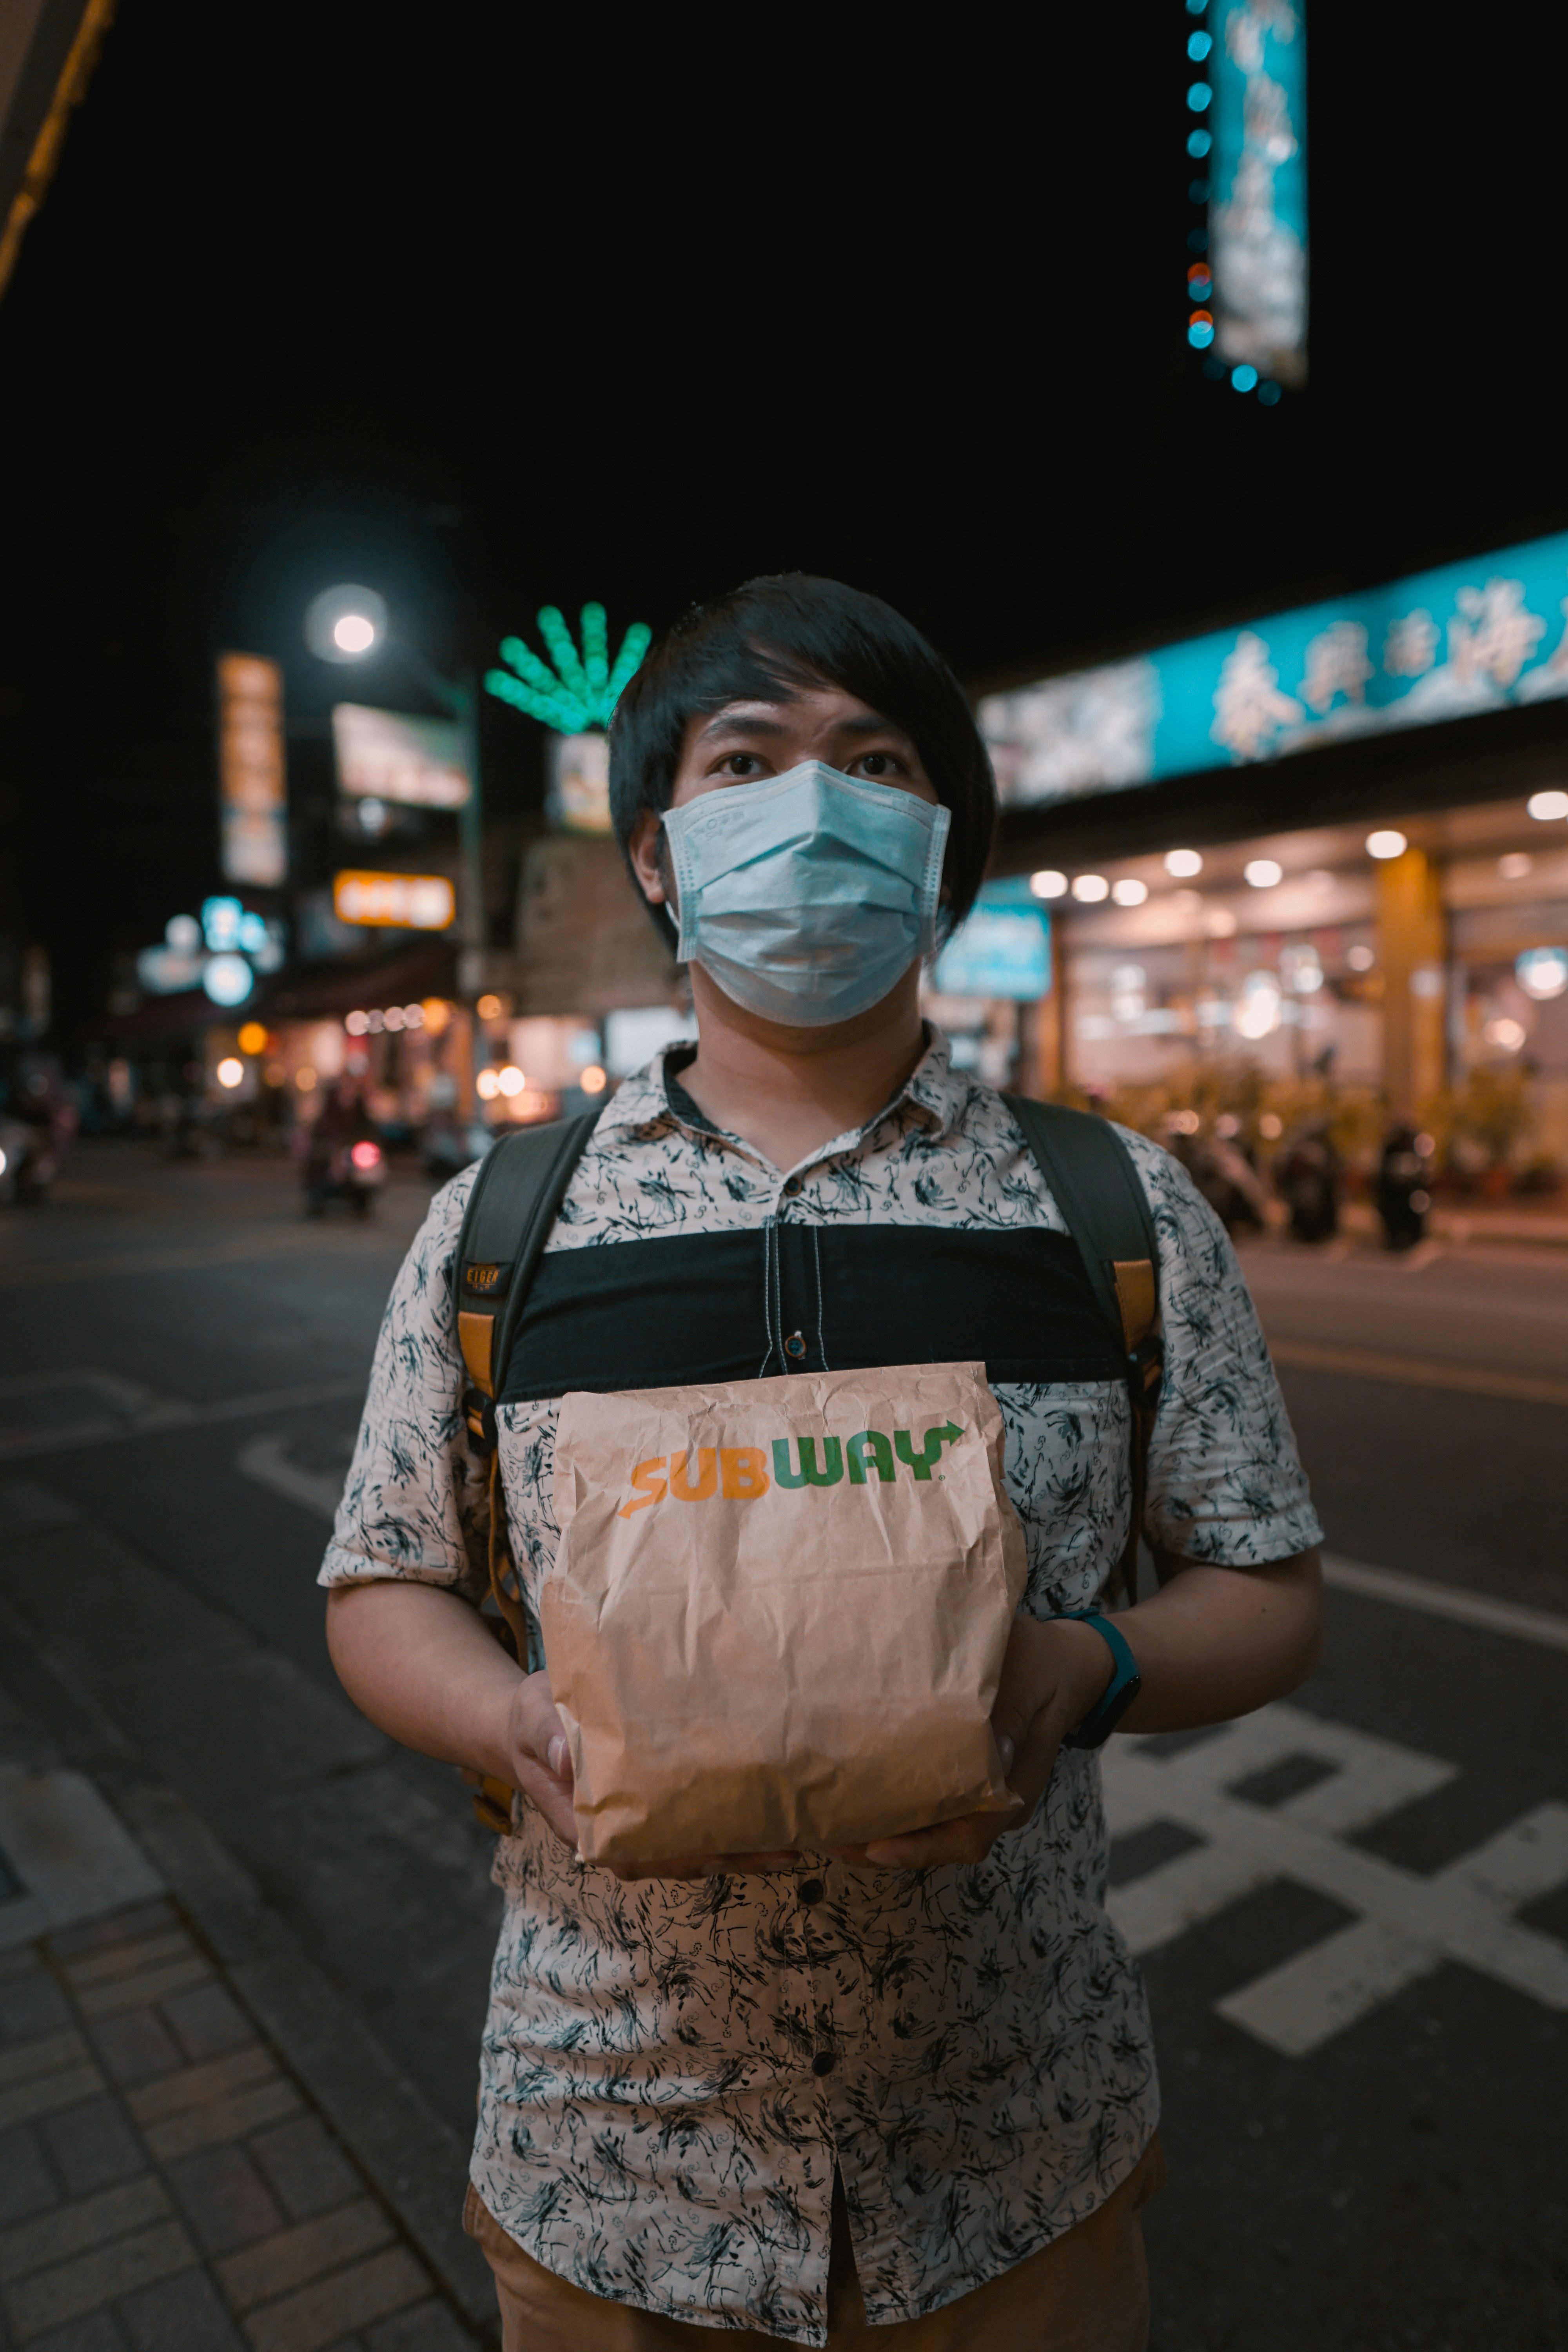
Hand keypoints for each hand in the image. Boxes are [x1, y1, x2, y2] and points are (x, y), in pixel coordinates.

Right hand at [503, 1673, 798, 1878]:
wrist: (536, 1720)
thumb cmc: (534, 1720)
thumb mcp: (532, 1718)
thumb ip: (547, 1734)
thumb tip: (567, 1756)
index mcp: (585, 1823)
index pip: (639, 1852)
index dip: (685, 1857)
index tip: (727, 1852)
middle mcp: (618, 1834)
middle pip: (679, 1857)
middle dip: (732, 1856)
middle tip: (787, 1845)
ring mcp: (639, 1823)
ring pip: (695, 1847)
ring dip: (742, 1846)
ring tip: (796, 1836)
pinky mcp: (656, 1805)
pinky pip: (695, 1822)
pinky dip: (732, 1822)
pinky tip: (772, 1812)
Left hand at [833, 1614, 1116, 1870]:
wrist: (1064, 1663)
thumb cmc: (1041, 1665)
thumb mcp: (1029, 1680)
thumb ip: (1009, 1715)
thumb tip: (989, 1754)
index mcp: (1014, 1789)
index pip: (967, 1838)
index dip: (921, 1849)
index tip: (875, 1848)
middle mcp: (995, 1805)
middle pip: (937, 1843)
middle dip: (881, 1845)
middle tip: (824, 1832)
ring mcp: (979, 1796)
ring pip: (926, 1830)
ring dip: (878, 1829)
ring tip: (824, 1817)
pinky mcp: (963, 1780)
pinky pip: (924, 1806)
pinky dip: (888, 1806)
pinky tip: (849, 1789)